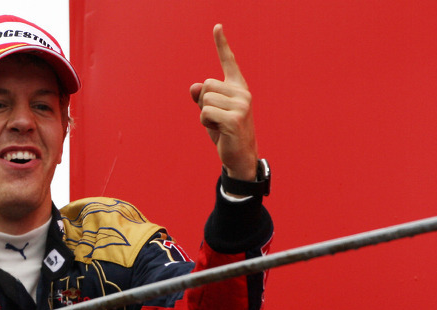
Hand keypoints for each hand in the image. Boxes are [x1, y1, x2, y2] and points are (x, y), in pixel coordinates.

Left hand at [190, 24, 257, 180]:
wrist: (239, 156)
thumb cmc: (225, 133)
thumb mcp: (211, 112)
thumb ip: (202, 98)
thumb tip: (194, 87)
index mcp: (238, 88)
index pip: (228, 62)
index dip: (221, 44)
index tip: (217, 26)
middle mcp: (243, 93)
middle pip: (206, 85)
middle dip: (204, 102)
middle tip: (217, 118)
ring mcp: (241, 105)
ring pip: (204, 100)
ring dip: (205, 115)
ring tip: (218, 125)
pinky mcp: (235, 119)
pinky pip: (205, 113)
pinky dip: (206, 124)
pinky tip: (220, 131)